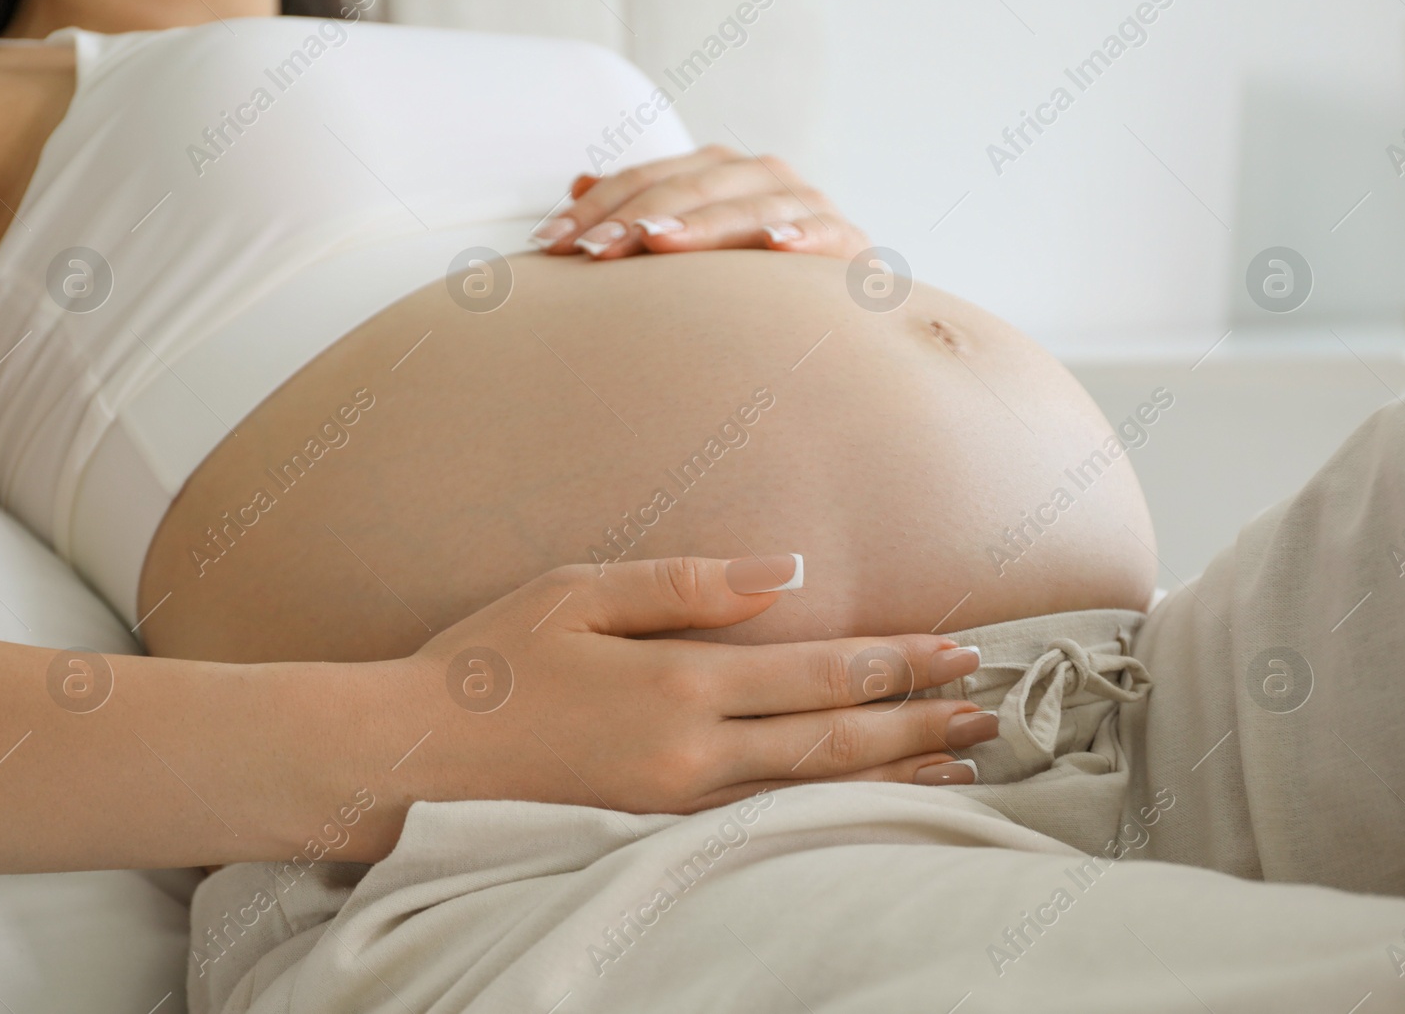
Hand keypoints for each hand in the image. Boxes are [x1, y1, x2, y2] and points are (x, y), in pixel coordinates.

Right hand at [394, 556, 994, 814]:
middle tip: (989, 714)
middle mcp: (693, 753)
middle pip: (834, 738)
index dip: (899, 661)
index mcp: (681, 683)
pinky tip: (861, 802)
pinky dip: (828, 808)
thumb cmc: (492, 657)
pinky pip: (765, 821)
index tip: (962, 651)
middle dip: (919, 722)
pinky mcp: (656, 830)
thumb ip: (690, 583)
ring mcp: (677, 804)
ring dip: (891, 772)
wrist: (415, 755)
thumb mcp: (581, 591)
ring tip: (958, 764)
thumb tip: (787, 573)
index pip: (821, 672)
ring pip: (811, 789)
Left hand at [527, 145, 870, 261]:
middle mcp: (759, 176)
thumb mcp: (687, 243)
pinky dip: (802, 234)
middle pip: (690, 188)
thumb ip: (639, 209)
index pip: (646, 179)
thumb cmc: (746, 279)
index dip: (597, 207)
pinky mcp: (847, 241)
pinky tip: (776, 245)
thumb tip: (578, 181)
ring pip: (747, 205)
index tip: (550, 243)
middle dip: (637, 217)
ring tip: (657, 242)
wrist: (835, 307)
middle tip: (592, 251)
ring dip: (702, 224)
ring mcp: (805, 204)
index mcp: (716, 171)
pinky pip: (824, 233)